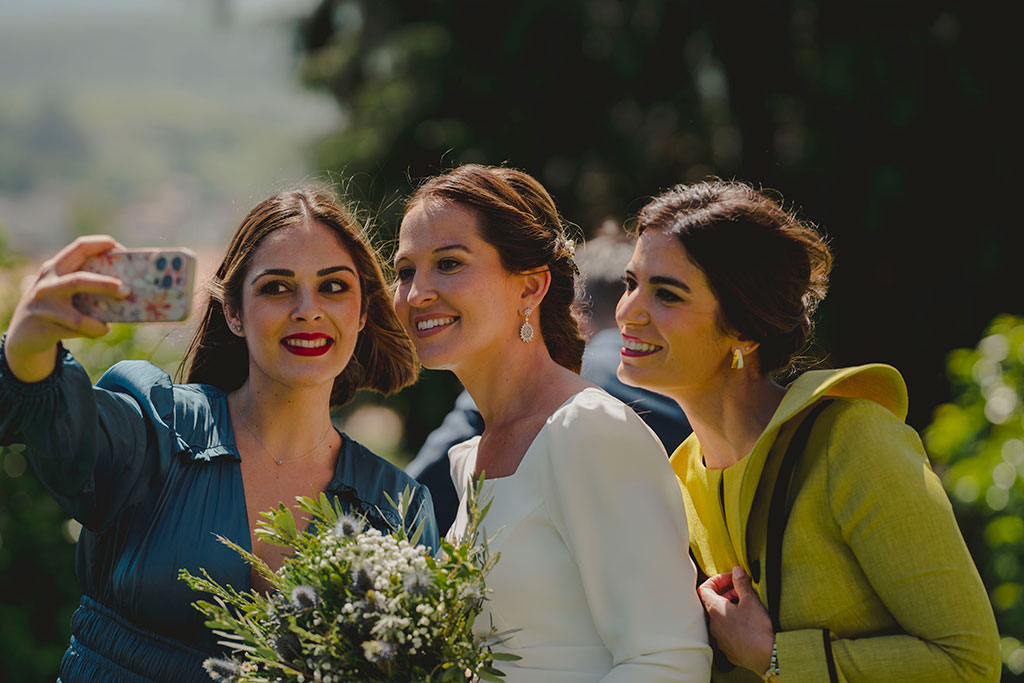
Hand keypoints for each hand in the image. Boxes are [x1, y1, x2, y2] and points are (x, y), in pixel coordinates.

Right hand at [5, 235, 127, 381]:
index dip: (102, 245)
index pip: (79, 247)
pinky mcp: (45, 326)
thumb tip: (129, 291)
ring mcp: (44, 305)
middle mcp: (48, 283)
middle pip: (79, 279)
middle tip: (127, 290)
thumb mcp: (66, 292)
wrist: (24, 334)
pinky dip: (94, 330)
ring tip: (113, 320)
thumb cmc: (57, 309)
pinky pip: (76, 329)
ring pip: (77, 315)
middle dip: (105, 284)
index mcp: (56, 268)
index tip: (122, 250)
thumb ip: (88, 288)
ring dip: (99, 318)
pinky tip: (103, 330)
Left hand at [697, 566, 774, 674]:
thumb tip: (736, 571)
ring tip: (747, 607)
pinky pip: (726, 631)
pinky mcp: (727, 648)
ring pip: (719, 617)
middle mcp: (712, 625)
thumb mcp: (751, 601)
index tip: (731, 578)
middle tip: (742, 592)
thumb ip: (741, 584)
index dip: (716, 580)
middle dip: (726, 593)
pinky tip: (748, 623)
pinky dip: (733, 622)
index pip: (704, 588)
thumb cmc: (757, 629)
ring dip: (730, 608)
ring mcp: (719, 638)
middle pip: (712, 602)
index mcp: (714, 610)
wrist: (766, 658)